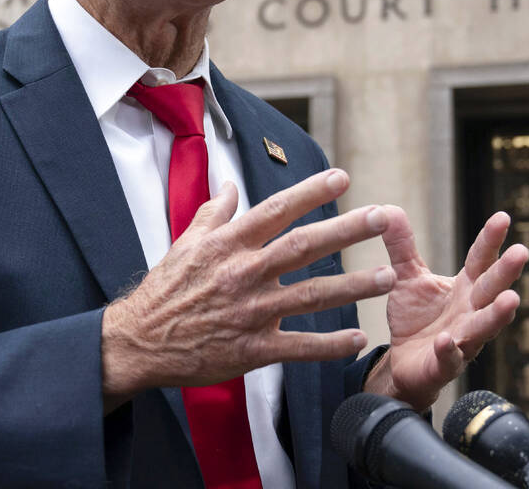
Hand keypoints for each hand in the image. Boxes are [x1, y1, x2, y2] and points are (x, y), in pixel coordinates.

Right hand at [100, 169, 394, 408]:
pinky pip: (299, 347)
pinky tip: (358, 338)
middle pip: (304, 246)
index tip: (342, 178)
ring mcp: (252, 312)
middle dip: (346, 230)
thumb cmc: (164, 289)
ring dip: (353, 286)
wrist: (141, 340)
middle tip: (382, 217)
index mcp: (228, 245)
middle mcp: (245, 274)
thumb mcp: (185, 243)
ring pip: (312, 295)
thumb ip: (213, 213)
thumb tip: (230, 185)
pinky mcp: (253, 349)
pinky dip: (330, 345)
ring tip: (387, 276)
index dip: (310, 192)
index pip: (276, 210)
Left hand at [363, 206, 527, 410]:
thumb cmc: (416, 318)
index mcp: (465, 288)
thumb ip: (402, 245)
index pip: (481, 260)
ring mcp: (462, 340)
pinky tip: (448, 341)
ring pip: (484, 327)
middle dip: (506, 272)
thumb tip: (388, 208)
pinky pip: (450, 359)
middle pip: (491, 289)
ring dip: (497, 314)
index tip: (503, 217)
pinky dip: (450, 351)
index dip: (491, 240)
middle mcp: (470, 312)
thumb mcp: (407, 277)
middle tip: (521, 252)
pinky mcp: (444, 365)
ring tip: (511, 300)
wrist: (403, 362)